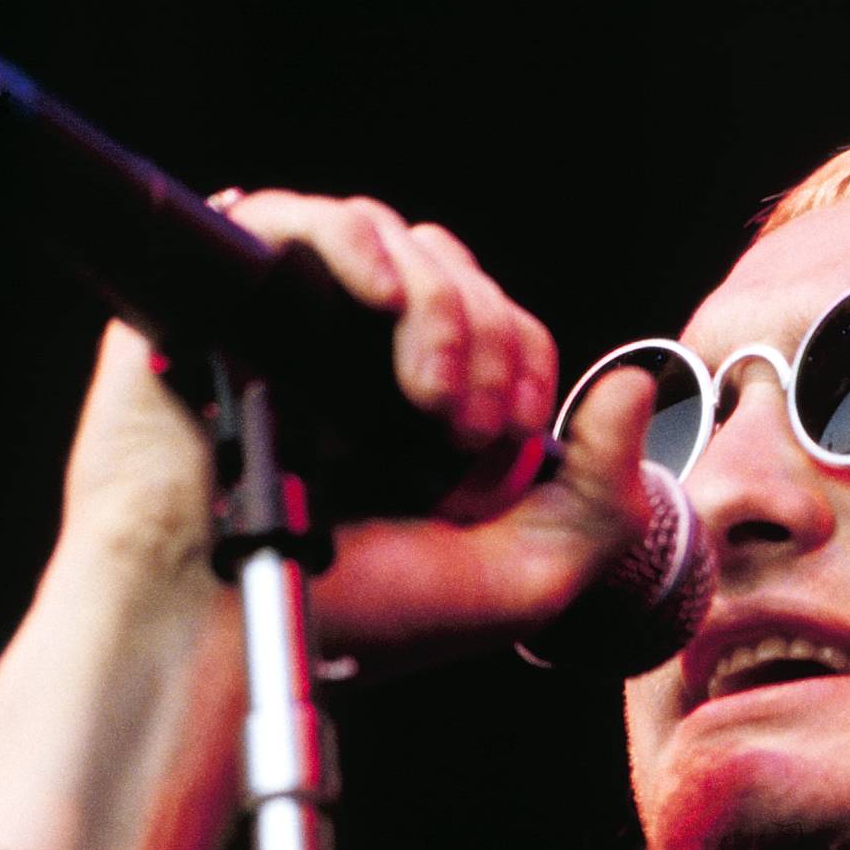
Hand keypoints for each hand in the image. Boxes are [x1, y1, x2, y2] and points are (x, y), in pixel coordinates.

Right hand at [0, 192, 652, 849]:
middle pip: (460, 276)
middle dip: (489, 345)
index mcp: (427, 415)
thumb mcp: (523, 577)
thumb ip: (603, 495)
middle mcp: (365, 362)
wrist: (217, 630)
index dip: (523, 372)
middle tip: (461, 431)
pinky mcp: (225, 299)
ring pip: (396, 243)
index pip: (508, 331)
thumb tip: (632, 385)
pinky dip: (357, 245)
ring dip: (440, 309)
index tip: (497, 450)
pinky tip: (380, 302)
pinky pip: (299, 220)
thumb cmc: (353, 619)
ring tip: (424, 398)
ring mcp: (296, 325)